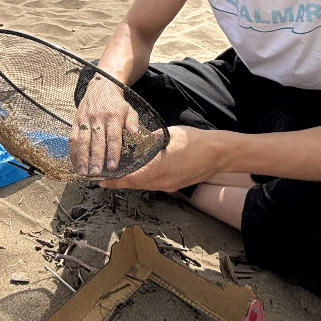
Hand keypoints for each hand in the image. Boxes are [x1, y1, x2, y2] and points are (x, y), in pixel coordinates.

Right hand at [69, 72, 140, 175]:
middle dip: (96, 158)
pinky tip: (74, 163)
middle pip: (96, 140)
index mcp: (113, 115)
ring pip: (82, 140)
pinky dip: (73, 152)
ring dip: (81, 157)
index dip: (113, 152)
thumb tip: (136, 134)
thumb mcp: (129, 110)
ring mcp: (85, 119)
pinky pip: (72, 138)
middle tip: (96, 173)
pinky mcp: (76, 121)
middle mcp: (98, 117)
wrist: (101, 86)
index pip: (113, 136)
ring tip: (82, 172)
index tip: (112, 166)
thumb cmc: (117, 103)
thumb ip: (133, 122)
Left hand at [99, 126, 225, 191]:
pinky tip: (138, 173)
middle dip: (119, 182)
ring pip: (144, 186)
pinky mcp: (175, 186)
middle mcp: (164, 181)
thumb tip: (138, 140)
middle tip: (104, 179)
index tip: (101, 180)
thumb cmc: (195, 141)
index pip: (131, 178)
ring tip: (117, 176)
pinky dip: (143, 181)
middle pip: (135, 185)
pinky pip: (154, 185)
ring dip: (130, 182)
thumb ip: (151, 139)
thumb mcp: (169, 135)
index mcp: (160, 168)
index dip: (115, 181)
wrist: (218, 154)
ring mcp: (170, 185)